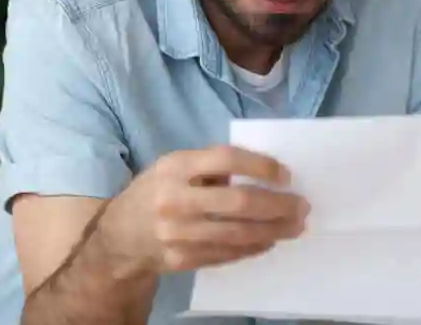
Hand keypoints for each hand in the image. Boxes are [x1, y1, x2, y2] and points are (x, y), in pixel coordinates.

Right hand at [101, 145, 308, 272]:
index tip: (285, 174)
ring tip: (295, 225)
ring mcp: (177, 234)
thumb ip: (210, 167)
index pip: (225, 159)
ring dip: (273, 229)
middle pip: (237, 202)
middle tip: (301, 205)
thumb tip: (262, 173)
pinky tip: (270, 239)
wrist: (118, 237)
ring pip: (237, 233)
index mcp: (175, 167)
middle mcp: (174, 199)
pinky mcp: (182, 259)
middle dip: (277, 204)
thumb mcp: (173, 167)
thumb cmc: (155, 192)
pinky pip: (227, 253)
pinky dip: (253, 247)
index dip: (260, 165)